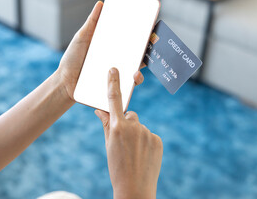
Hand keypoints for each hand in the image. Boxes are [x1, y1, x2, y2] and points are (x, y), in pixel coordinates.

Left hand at [56, 1, 144, 101]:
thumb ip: (92, 23)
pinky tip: (134, 74)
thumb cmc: (72, 60)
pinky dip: (135, 80)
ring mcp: (116, 74)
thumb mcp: (82, 38)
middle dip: (148, 46)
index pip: (129, 39)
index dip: (140, 33)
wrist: (64, 82)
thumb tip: (101, 4)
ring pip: (136, 69)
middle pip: (136, 53)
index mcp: (110, 48)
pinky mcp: (115, 87)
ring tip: (144, 57)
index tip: (150, 25)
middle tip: (153, 39)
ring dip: (143, 63)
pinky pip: (128, 85)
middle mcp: (116, 60)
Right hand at [95, 68, 162, 198]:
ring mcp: (147, 133)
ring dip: (136, 135)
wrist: (135, 188)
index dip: (113, 83)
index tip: (114, 69)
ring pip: (139, 126)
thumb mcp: (108, 145)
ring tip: (134, 153)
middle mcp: (133, 126)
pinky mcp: (157, 140)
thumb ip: (106, 124)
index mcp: (117, 127)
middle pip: (129, 116)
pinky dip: (146, 142)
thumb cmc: (117, 167)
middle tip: (124, 143)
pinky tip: (143, 155)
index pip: (114, 100)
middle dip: (126, 125)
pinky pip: (149, 135)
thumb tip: (99, 110)